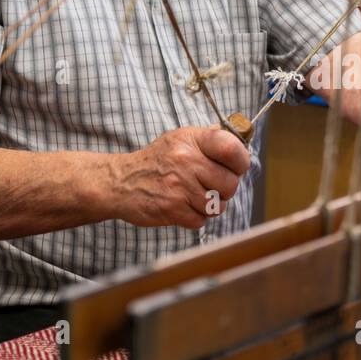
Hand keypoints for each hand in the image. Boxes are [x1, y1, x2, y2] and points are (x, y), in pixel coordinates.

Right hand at [111, 126, 249, 228]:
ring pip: (217, 205)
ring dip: (209, 206)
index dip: (241, 161)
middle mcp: (186, 160)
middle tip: (210, 186)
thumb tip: (239, 140)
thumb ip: (208, 139)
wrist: (120, 182)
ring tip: (193, 197)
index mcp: (191, 140)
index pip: (232, 148)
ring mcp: (179, 185)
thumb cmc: (155, 161)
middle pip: (230, 183)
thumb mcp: (179, 139)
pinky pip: (201, 220)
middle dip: (225, 190)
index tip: (237, 167)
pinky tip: (182, 207)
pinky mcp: (172, 208)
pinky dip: (195, 218)